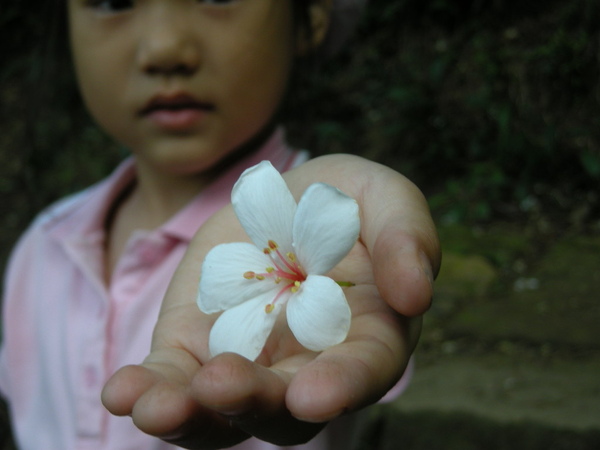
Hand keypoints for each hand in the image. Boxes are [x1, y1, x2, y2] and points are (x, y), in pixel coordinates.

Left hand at [102, 154, 439, 447]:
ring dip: (190, 416)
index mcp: (366, 334)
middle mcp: (308, 365)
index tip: (313, 395)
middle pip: (285, 409)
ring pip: (222, 412)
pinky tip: (124, 391)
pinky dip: (149, 391)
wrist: (277, 197)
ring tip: (154, 407)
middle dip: (255, 403)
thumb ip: (407, 236)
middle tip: (224, 386)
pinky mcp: (195, 348)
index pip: (363, 372)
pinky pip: (173, 380)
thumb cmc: (341, 199)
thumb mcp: (383, 195)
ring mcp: (248, 362)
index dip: (343, 386)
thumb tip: (416, 294)